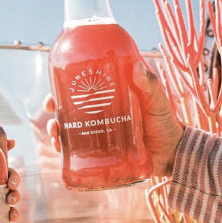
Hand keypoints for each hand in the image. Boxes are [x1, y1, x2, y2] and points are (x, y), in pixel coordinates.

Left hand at [0, 141, 20, 222]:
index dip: (5, 148)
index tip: (12, 143)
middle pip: (8, 175)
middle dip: (15, 177)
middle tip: (11, 183)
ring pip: (12, 193)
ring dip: (17, 194)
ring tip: (11, 200)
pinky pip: (10, 214)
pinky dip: (14, 214)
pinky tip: (12, 216)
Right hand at [43, 61, 184, 177]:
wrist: (173, 156)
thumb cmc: (166, 124)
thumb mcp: (158, 102)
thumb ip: (150, 85)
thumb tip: (136, 66)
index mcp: (111, 97)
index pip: (83, 87)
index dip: (64, 85)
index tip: (54, 87)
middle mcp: (101, 113)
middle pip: (70, 107)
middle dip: (54, 109)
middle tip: (50, 111)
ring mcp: (99, 133)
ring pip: (69, 129)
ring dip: (56, 130)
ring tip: (55, 134)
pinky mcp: (100, 152)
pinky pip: (77, 150)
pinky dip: (65, 149)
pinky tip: (60, 150)